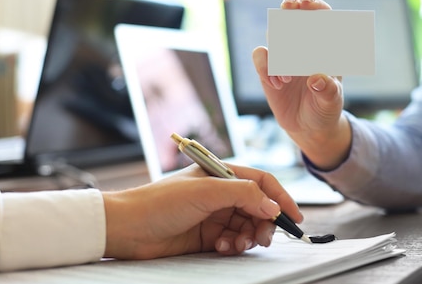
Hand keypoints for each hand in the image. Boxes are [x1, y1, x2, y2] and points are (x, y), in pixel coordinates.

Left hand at [102, 164, 302, 259]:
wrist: (127, 228)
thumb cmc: (160, 202)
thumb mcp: (206, 191)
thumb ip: (243, 195)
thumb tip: (272, 206)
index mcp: (223, 174)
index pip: (262, 182)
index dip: (280, 198)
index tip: (294, 216)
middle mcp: (221, 193)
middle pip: (258, 207)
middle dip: (264, 223)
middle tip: (262, 238)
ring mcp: (214, 215)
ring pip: (247, 226)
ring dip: (248, 237)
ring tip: (237, 244)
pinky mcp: (207, 236)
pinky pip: (232, 241)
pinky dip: (233, 246)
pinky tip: (221, 247)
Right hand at [252, 0, 351, 169]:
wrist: (308, 126)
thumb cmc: (325, 107)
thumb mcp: (331, 101)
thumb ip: (328, 90)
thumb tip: (317, 79)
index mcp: (324, 46)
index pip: (321, 16)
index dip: (314, 6)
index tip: (308, 4)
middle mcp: (302, 45)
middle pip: (293, 14)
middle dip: (290, 5)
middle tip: (289, 5)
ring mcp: (283, 54)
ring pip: (275, 32)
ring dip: (280, 47)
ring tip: (290, 77)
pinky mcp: (267, 68)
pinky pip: (260, 55)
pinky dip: (265, 66)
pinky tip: (278, 84)